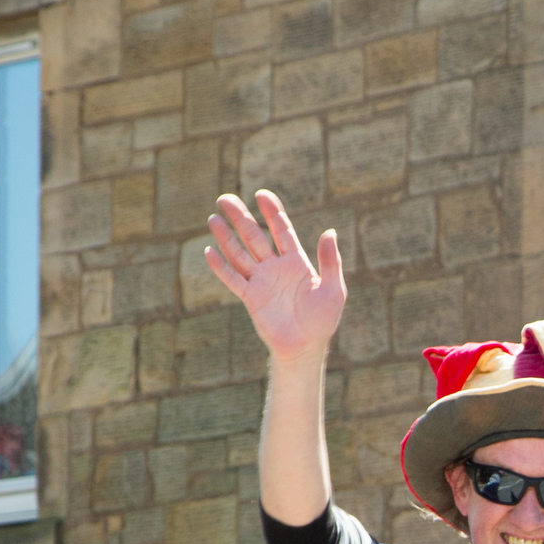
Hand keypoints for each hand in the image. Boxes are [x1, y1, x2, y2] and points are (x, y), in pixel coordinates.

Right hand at [205, 192, 345, 360]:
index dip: (272, 212)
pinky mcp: (251, 298)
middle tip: (225, 199)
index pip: (281, 230)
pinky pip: (233, 279)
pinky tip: (209, 251)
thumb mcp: (334, 289)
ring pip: (240, 254)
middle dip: (240, 218)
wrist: (306, 348)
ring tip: (213, 219)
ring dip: (226, 237)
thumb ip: (330, 261)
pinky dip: (220, 267)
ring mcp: (261, 282)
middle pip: (254, 236)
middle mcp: (275, 268)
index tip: (261, 195)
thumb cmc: (323, 321)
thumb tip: (330, 232)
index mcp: (296, 262)